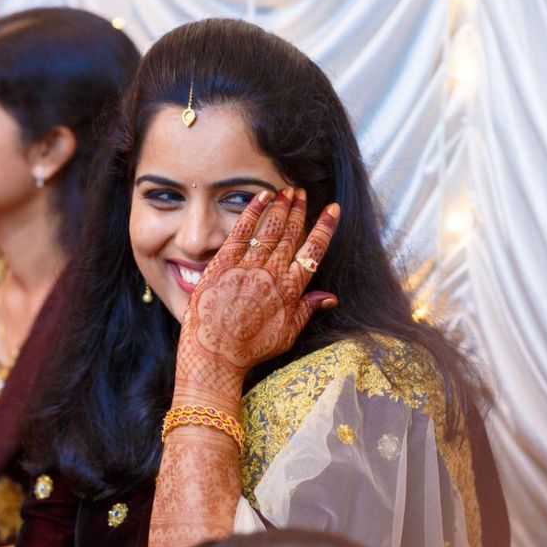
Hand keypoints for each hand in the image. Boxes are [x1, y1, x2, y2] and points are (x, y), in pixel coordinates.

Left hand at [176, 187, 339, 399]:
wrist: (214, 356)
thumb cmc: (249, 351)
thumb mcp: (286, 335)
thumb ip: (307, 311)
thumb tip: (330, 298)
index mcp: (291, 291)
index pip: (313, 251)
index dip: (324, 228)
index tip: (332, 209)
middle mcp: (273, 274)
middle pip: (291, 234)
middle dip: (300, 210)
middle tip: (303, 193)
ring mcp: (248, 267)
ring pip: (269, 229)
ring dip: (280, 206)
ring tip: (286, 190)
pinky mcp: (224, 263)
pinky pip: (241, 230)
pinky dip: (252, 211)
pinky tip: (261, 196)